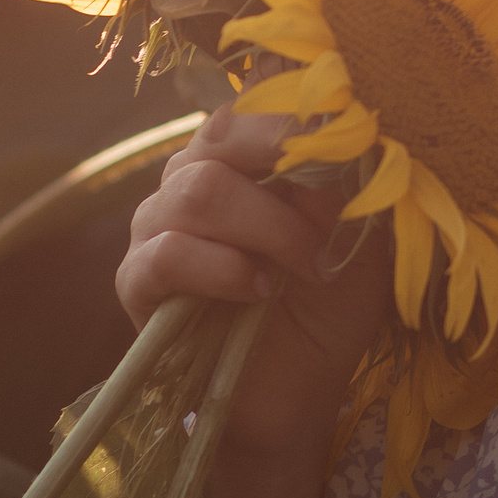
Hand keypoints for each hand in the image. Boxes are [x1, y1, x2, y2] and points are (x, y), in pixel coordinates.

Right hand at [116, 107, 393, 457]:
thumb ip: (350, 189)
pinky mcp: (136, 283)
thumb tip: (345, 136)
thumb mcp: (360, 242)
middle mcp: (192, 178)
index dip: (296, 116)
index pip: (252, 104)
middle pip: (220, 135)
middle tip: (327, 219)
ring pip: (197, 192)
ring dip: (265, 228)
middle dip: (283, 168)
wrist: (299, 393)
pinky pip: (165, 254)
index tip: (345, 136)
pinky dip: (221, 269)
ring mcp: (156, 227)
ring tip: (305, 268)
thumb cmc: (329, 305)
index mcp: (244, 156)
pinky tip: (257, 291)